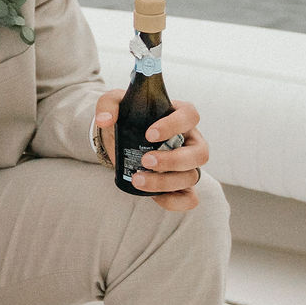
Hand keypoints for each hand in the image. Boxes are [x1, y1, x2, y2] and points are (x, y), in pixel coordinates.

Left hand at [93, 92, 208, 211]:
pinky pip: (189, 198)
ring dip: (165, 182)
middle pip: (200, 153)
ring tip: (138, 179)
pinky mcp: (181, 184)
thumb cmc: (127, 117)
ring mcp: (188, 164)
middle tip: (145, 160)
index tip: (150, 134)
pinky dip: (174, 201)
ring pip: (191, 177)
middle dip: (173, 160)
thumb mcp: (115, 103)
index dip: (174, 126)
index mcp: (180, 115)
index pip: (190, 116)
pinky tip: (154, 197)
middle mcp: (190, 140)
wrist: (121, 138)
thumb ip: (108, 105)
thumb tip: (105, 120)